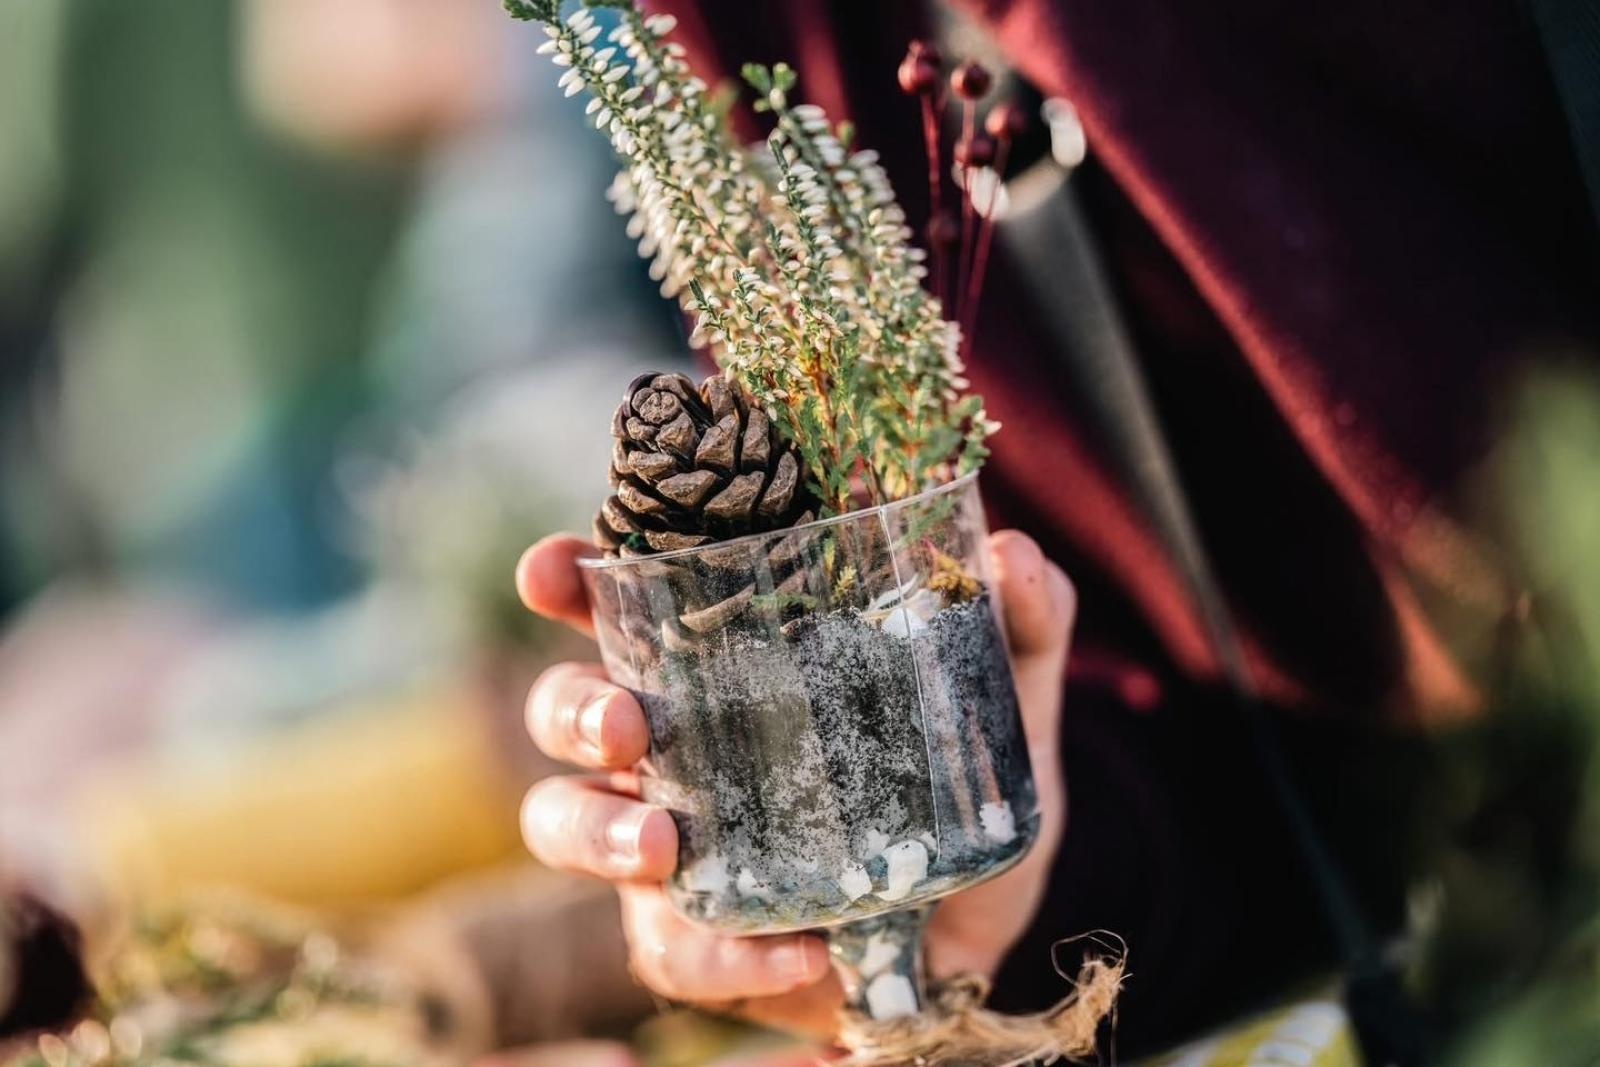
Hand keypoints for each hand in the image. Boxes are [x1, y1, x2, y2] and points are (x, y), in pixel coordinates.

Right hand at [514, 530, 1075, 1036]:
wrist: (984, 924)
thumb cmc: (968, 784)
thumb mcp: (1007, 700)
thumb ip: (1020, 624)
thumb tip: (1008, 552)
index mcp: (723, 660)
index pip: (620, 601)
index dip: (566, 579)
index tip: (552, 570)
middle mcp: (673, 742)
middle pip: (563, 708)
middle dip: (575, 709)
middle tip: (630, 723)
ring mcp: (668, 840)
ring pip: (565, 823)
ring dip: (599, 830)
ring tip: (665, 844)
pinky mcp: (691, 934)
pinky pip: (666, 946)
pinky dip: (724, 952)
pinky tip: (801, 950)